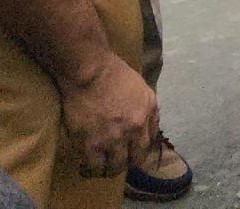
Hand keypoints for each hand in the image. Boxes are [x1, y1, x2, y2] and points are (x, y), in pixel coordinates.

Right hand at [58, 56, 158, 180]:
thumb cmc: (113, 73)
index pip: (148, 144)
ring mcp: (113, 138)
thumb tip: (150, 126)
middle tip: (118, 164)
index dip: (139, 152)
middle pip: (134, 159)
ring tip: (103, 169)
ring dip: (110, 170)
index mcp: (147, 115)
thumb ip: (148, 109)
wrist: (89, 70)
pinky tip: (88, 167)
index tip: (131, 153)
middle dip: (127, 164)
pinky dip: (93, 169)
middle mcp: (134, 129)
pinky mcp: (91, 143)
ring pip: (115, 167)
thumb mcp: (142, 88)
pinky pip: (95, 166)